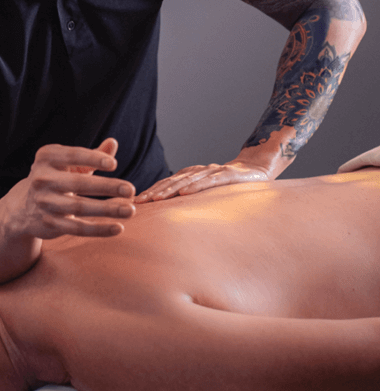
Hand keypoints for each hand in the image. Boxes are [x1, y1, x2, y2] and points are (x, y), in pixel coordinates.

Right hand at [3, 139, 135, 238]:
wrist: (23, 207)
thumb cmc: (56, 177)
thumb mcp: (70, 164)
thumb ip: (93, 154)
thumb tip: (113, 143)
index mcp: (47, 158)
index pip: (73, 155)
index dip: (93, 158)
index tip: (114, 165)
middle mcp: (42, 179)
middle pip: (78, 183)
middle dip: (107, 186)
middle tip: (131, 190)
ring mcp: (45, 203)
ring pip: (79, 208)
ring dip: (107, 210)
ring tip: (130, 210)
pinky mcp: (50, 224)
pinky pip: (77, 228)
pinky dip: (99, 229)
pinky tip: (118, 227)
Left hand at [135, 160, 270, 202]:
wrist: (258, 170)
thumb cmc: (230, 187)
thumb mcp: (208, 195)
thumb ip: (192, 201)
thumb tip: (170, 221)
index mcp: (191, 176)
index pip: (166, 184)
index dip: (150, 192)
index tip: (133, 203)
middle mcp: (199, 172)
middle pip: (171, 182)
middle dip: (153, 192)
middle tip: (137, 203)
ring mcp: (213, 172)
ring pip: (187, 180)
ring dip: (169, 189)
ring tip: (155, 199)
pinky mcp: (228, 175)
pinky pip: (209, 180)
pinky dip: (196, 186)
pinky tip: (184, 192)